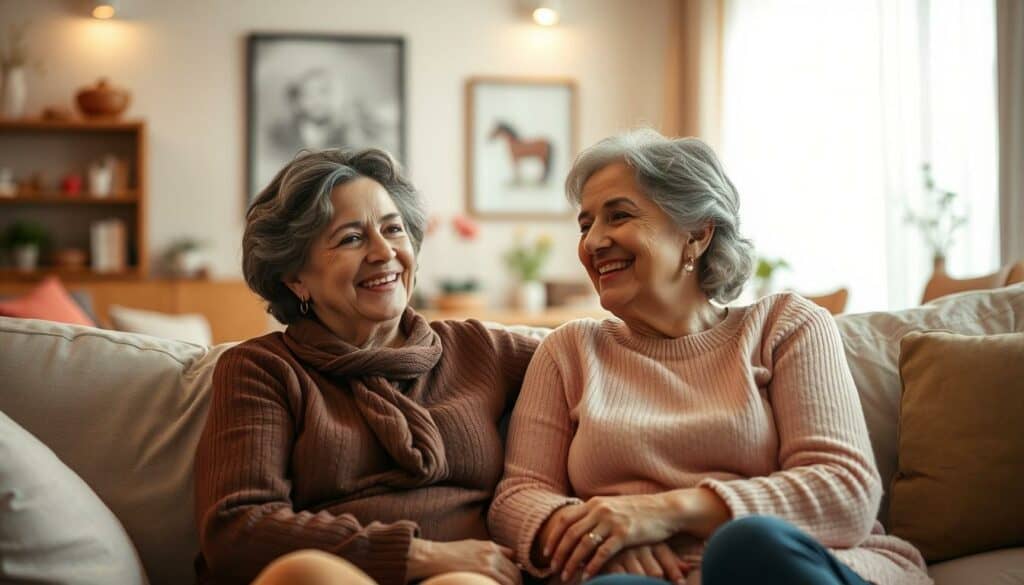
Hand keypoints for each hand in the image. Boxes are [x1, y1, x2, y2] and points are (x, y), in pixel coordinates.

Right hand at [407, 538, 521, 584]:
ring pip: (508, 583)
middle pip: (514, 575)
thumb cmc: (450, 553)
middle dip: (516, 584)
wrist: (431, 558)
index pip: (516, 561)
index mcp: (491, 548)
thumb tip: (513, 558)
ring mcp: (485, 568)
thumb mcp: (474, 545)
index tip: (516, 581)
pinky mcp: (476, 578)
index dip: (517, 574)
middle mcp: (491, 557)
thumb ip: (493, 551)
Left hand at [544, 494, 681, 582]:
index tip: (546, 551)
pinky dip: (592, 566)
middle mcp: (600, 510)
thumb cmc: (639, 511)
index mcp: (595, 503)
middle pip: (570, 533)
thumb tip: (579, 527)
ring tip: (566, 575)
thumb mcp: (613, 506)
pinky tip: (587, 576)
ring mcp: (612, 522)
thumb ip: (596, 514)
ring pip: (583, 544)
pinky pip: (603, 553)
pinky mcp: (625, 534)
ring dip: (572, 562)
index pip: (565, 519)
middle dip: (559, 553)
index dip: (553, 536)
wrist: (666, 509)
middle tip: (552, 568)